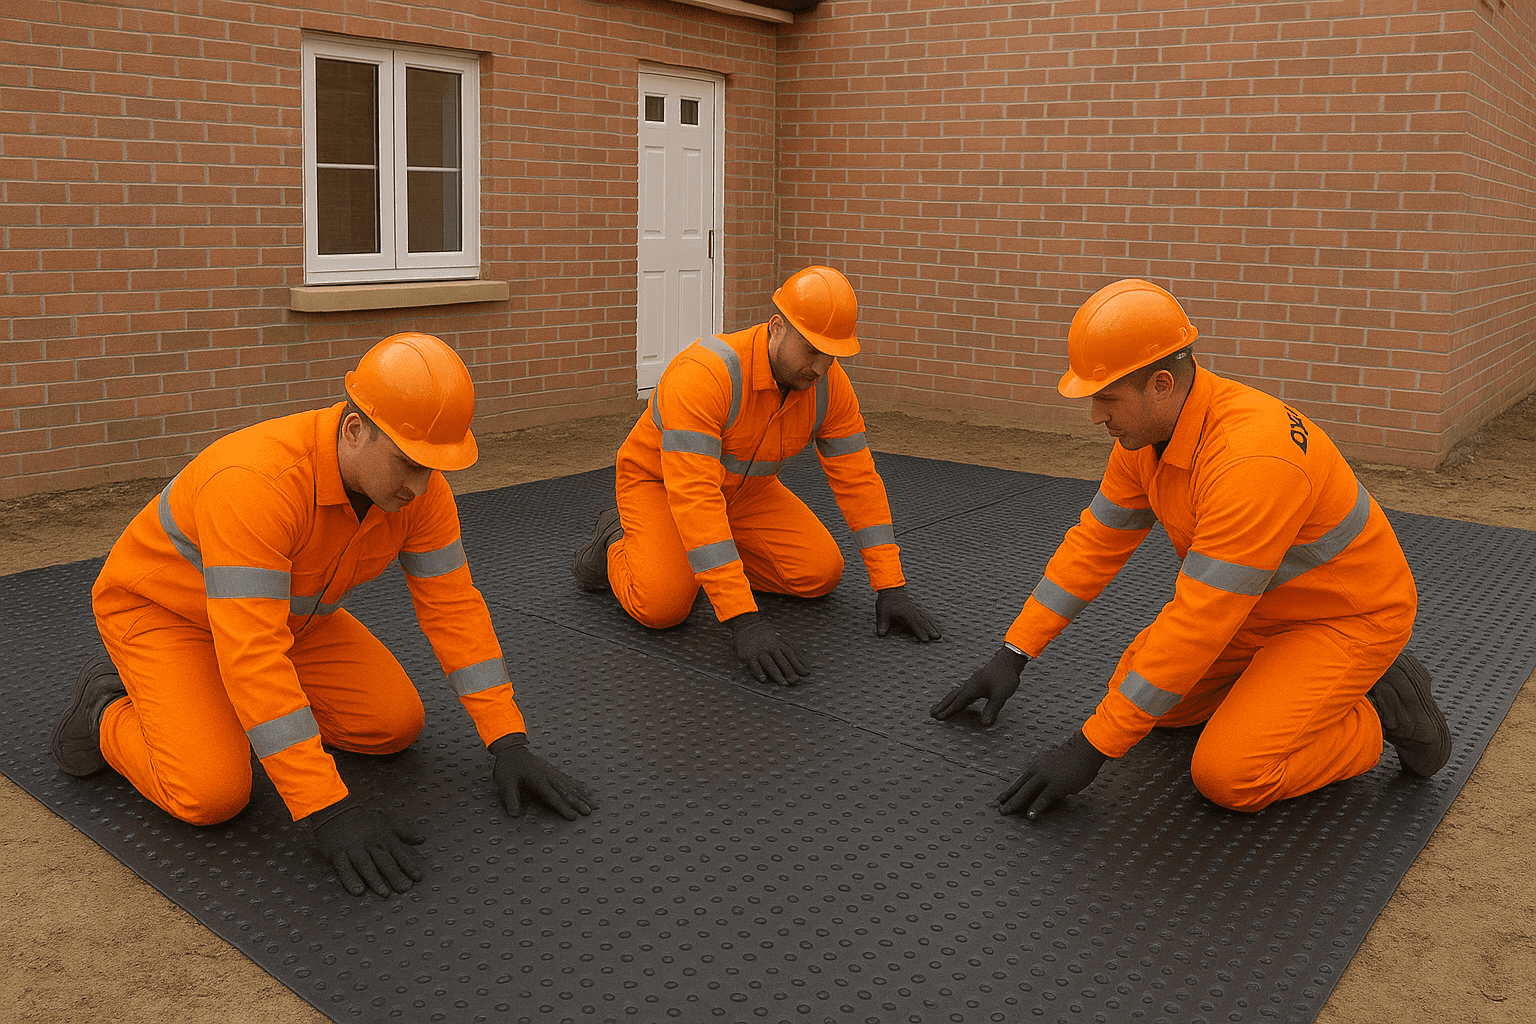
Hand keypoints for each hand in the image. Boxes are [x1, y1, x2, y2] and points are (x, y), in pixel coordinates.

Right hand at [310, 796, 425, 896]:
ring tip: (384, 893)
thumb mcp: (386, 822)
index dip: (408, 865)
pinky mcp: (338, 854)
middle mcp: (370, 843)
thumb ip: (404, 832)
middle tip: (404, 888)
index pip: (399, 853)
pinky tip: (358, 890)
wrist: (335, 812)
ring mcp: (354, 849)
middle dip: (395, 875)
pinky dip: (351, 880)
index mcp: (383, 837)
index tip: (417, 877)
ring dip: (375, 880)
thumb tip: (421, 840)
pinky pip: (344, 869)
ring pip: (366, 866)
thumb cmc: (362, 820)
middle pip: (384, 861)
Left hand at [490, 734, 595, 820]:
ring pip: (570, 786)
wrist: (512, 750)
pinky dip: (578, 787)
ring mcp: (552, 773)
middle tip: (588, 812)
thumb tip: (514, 814)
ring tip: (592, 805)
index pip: (552, 796)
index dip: (562, 807)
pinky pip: (569, 780)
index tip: (572, 816)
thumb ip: (511, 798)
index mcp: (537, 779)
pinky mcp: (553, 771)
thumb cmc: (508, 767)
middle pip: (565, 791)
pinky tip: (586, 791)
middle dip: (577, 802)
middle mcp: (548, 776)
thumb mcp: (505, 782)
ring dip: (581, 796)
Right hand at [727, 611, 809, 684]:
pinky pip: (754, 665)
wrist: (748, 627)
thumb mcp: (780, 643)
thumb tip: (806, 663)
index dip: (798, 665)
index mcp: (779, 645)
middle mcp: (771, 648)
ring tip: (783, 683)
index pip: (790, 655)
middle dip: (789, 671)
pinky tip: (763, 679)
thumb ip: (792, 655)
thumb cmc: (767, 639)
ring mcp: (760, 652)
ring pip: (769, 663)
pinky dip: (759, 672)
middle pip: (781, 660)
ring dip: (777, 674)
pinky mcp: (749, 656)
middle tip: (795, 680)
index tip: (806, 673)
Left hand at [875, 585, 941, 641]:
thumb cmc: (886, 603)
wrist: (891, 591)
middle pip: (923, 622)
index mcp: (906, 613)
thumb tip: (881, 635)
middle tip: (937, 638)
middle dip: (930, 630)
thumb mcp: (882, 614)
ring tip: (939, 634)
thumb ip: (882, 625)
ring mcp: (916, 609)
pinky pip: (926, 615)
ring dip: (933, 626)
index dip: (920, 632)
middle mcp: (913, 611)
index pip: (914, 624)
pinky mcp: (917, 608)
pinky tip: (934, 625)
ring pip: (926, 618)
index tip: (925, 639)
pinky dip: (931, 621)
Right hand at [929, 646, 1030, 724]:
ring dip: (948, 701)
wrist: (1009, 660)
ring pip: (956, 693)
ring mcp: (973, 682)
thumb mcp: (999, 695)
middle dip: (942, 706)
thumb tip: (984, 724)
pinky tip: (962, 700)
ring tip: (940, 707)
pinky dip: (958, 697)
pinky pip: (963, 691)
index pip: (957, 703)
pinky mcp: (978, 681)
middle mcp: (970, 685)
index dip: (948, 711)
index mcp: (972, 689)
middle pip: (952, 697)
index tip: (938, 717)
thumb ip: (992, 710)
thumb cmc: (1004, 676)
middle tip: (932, 712)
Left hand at [997, 730, 1108, 818]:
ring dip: (1015, 803)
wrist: (1084, 751)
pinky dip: (1035, 807)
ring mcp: (1046, 778)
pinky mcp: (1056, 785)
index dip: (1009, 792)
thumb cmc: (1073, 760)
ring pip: (1026, 792)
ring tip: (1006, 812)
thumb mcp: (1055, 767)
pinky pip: (1043, 798)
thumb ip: (1047, 779)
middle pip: (1019, 787)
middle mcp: (1038, 771)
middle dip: (1008, 799)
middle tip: (999, 809)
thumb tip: (1046, 795)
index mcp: (1037, 767)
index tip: (1000, 799)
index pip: (1019, 782)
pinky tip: (1030, 815)